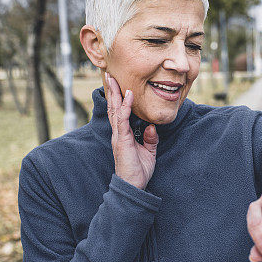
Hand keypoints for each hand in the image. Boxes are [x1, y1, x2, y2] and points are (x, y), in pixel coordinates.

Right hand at [105, 74, 158, 189]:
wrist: (133, 187)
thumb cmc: (139, 171)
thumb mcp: (149, 152)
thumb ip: (150, 139)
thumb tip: (152, 126)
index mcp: (123, 135)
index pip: (119, 112)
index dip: (118, 98)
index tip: (118, 84)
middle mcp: (118, 133)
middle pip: (114, 107)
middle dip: (112, 91)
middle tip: (109, 74)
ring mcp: (119, 136)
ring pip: (115, 110)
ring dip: (115, 94)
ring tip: (113, 79)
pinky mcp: (122, 140)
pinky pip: (123, 120)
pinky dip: (125, 107)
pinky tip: (127, 96)